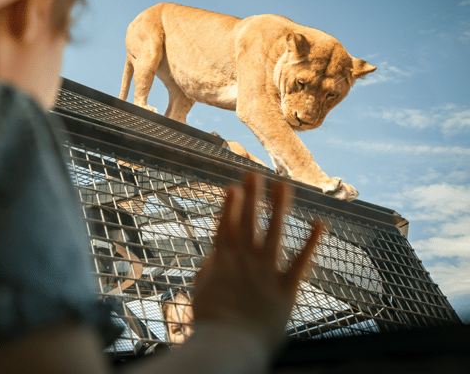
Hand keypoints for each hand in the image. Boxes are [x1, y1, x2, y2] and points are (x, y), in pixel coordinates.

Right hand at [192, 172, 324, 353]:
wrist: (230, 345)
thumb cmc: (211, 323)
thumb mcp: (200, 292)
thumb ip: (208, 271)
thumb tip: (212, 258)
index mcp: (222, 261)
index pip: (226, 226)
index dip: (230, 205)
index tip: (234, 186)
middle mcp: (244, 260)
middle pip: (248, 221)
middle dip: (252, 196)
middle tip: (254, 174)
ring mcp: (266, 272)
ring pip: (274, 232)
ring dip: (278, 206)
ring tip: (284, 184)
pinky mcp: (286, 288)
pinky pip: (301, 261)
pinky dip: (311, 241)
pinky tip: (319, 223)